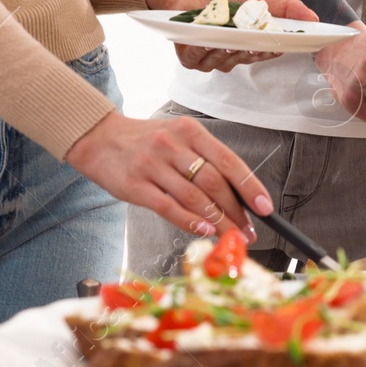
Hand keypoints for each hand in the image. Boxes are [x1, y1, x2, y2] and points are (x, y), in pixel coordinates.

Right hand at [66, 111, 270, 240]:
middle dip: (236, 210)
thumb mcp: (178, 139)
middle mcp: (172, 145)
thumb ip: (204, 160)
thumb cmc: (147, 142)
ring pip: (194, 197)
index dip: (249, 186)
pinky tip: (204, 230)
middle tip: (248, 230)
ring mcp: (152, 165)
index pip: (228, 161)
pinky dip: (189, 221)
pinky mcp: (134, 185)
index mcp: (190, 131)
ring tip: (231, 236)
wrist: (100, 139)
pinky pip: (167, 207)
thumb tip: (238, 194)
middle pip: (214, 182)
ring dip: (218, 220)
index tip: (265, 207)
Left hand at [146, 0, 318, 71]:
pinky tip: (209, 37)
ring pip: (225, 62)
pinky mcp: (188, 56)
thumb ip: (284, 8)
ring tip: (232, 34)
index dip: (277, 49)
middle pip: (248, 59)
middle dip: (254, 47)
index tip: (288, 44)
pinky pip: (201, 58)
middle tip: (260, 37)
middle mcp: (229, 53)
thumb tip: (314, 17)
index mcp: (247, 42)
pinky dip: (205, 47)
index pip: (266, 52)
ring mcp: (208, 57)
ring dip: (229, 46)